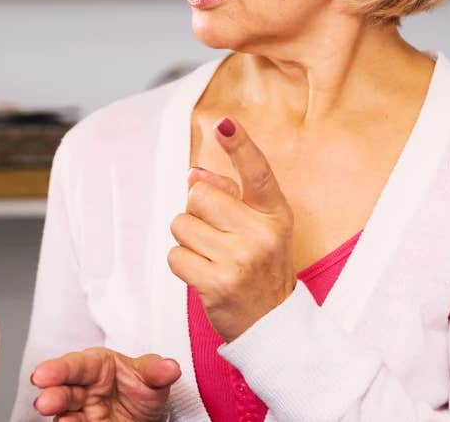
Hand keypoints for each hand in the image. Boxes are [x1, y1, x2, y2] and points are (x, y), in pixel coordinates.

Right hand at [29, 347, 179, 420]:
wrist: (148, 418)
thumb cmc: (142, 389)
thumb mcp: (152, 379)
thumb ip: (156, 372)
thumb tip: (171, 367)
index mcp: (95, 366)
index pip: (75, 365)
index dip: (56, 369)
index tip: (41, 375)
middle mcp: (83, 388)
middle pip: (62, 390)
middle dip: (52, 396)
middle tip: (44, 404)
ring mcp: (81, 412)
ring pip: (64, 414)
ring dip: (59, 417)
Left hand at [168, 116, 295, 341]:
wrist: (273, 325)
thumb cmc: (261, 269)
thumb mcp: (258, 228)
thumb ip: (230, 195)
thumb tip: (194, 173)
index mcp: (274, 214)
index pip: (256, 172)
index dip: (240, 146)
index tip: (225, 124)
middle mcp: (261, 234)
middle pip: (199, 196)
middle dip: (197, 213)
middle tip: (217, 236)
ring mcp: (240, 259)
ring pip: (181, 225)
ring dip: (187, 240)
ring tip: (211, 256)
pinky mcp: (217, 283)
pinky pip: (175, 255)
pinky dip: (182, 264)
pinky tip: (203, 274)